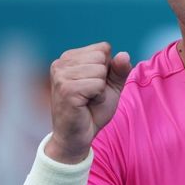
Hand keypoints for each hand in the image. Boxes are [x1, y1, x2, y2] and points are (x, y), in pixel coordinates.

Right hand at [46, 42, 131, 162]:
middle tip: (91, 95)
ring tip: (87, 100)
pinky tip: (86, 105)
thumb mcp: (111, 87)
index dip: (107, 70)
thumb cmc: (92, 111)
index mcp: (70, 57)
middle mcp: (61, 62)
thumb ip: (119, 70)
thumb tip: (124, 54)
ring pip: (100, 71)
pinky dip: (98, 97)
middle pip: (101, 57)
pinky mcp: (66, 89)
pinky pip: (97, 85)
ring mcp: (61, 75)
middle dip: (103, 79)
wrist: (78, 136)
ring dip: (101, 90)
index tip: (95, 85)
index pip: (103, 48)